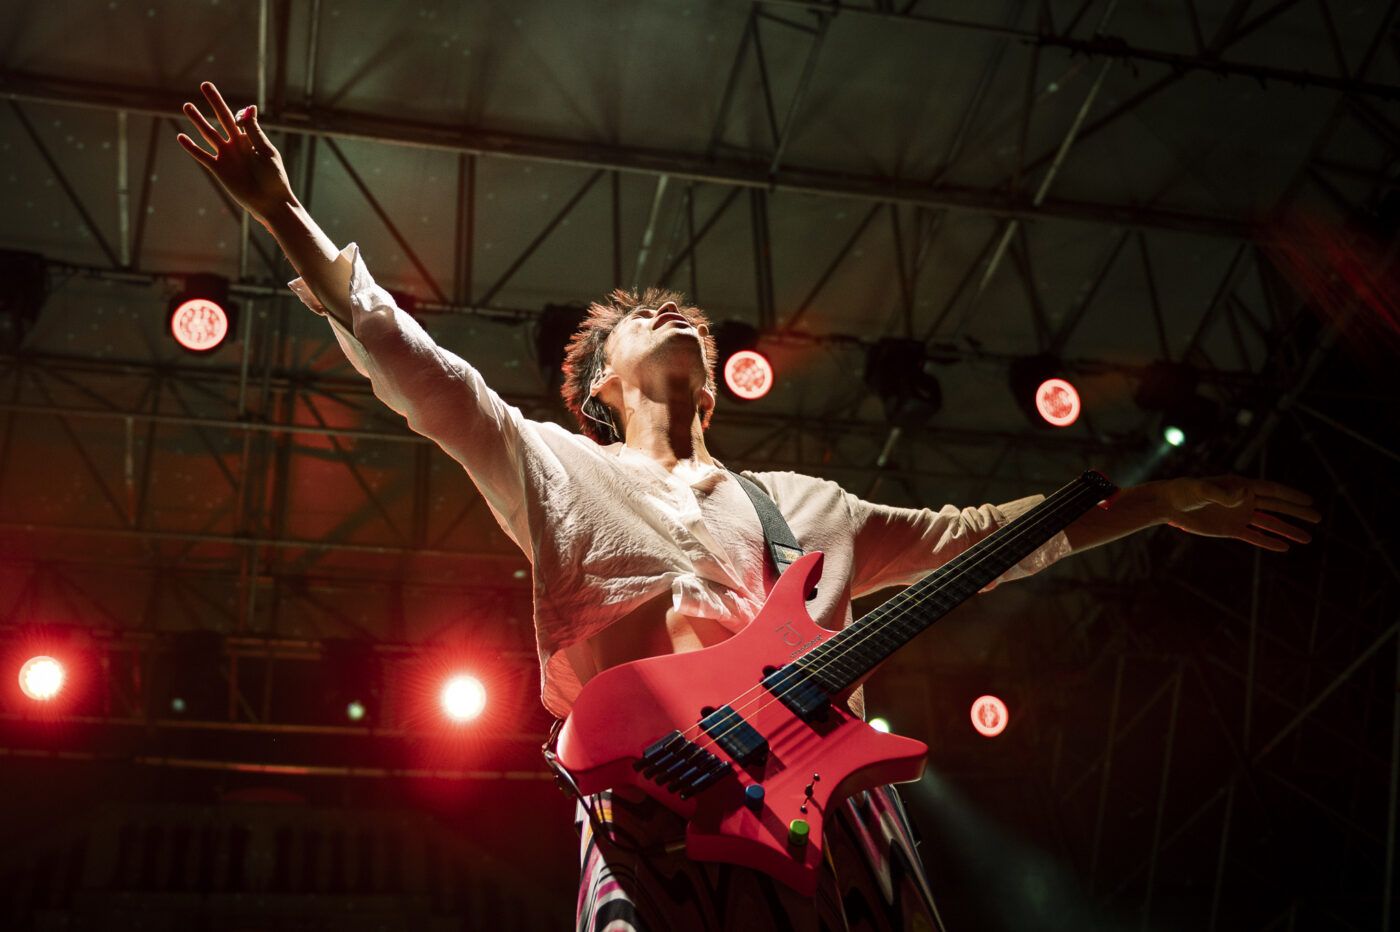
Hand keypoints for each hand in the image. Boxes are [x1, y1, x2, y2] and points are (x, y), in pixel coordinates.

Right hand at [176, 81, 294, 223]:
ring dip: (198, 120)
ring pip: (208, 133)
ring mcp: (226, 156)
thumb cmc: (274, 178)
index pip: (240, 118)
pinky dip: (191, 147)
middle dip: (214, 101)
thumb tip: (248, 107)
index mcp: (251, 139)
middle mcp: (237, 144)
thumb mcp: (266, 151)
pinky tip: (180, 137)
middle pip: (222, 118)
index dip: (238, 113)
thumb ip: (254, 131)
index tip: (239, 115)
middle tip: (204, 84)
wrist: (269, 202)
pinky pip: (202, 155)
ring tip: (186, 105)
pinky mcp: (218, 169)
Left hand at [1161, 476, 1319, 551]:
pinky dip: (1268, 542)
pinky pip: (1254, 536)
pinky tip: (1284, 547)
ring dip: (1287, 530)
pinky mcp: (1230, 529)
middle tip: (1317, 517)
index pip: (1272, 491)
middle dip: (1296, 512)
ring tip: (1308, 538)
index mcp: (1241, 486)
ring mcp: (1238, 515)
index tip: (1309, 501)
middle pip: (1276, 507)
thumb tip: (1244, 494)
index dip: (1291, 496)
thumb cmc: (1184, 492)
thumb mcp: (1202, 490)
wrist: (1169, 505)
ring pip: (1269, 524)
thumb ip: (1222, 493)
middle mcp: (1243, 500)